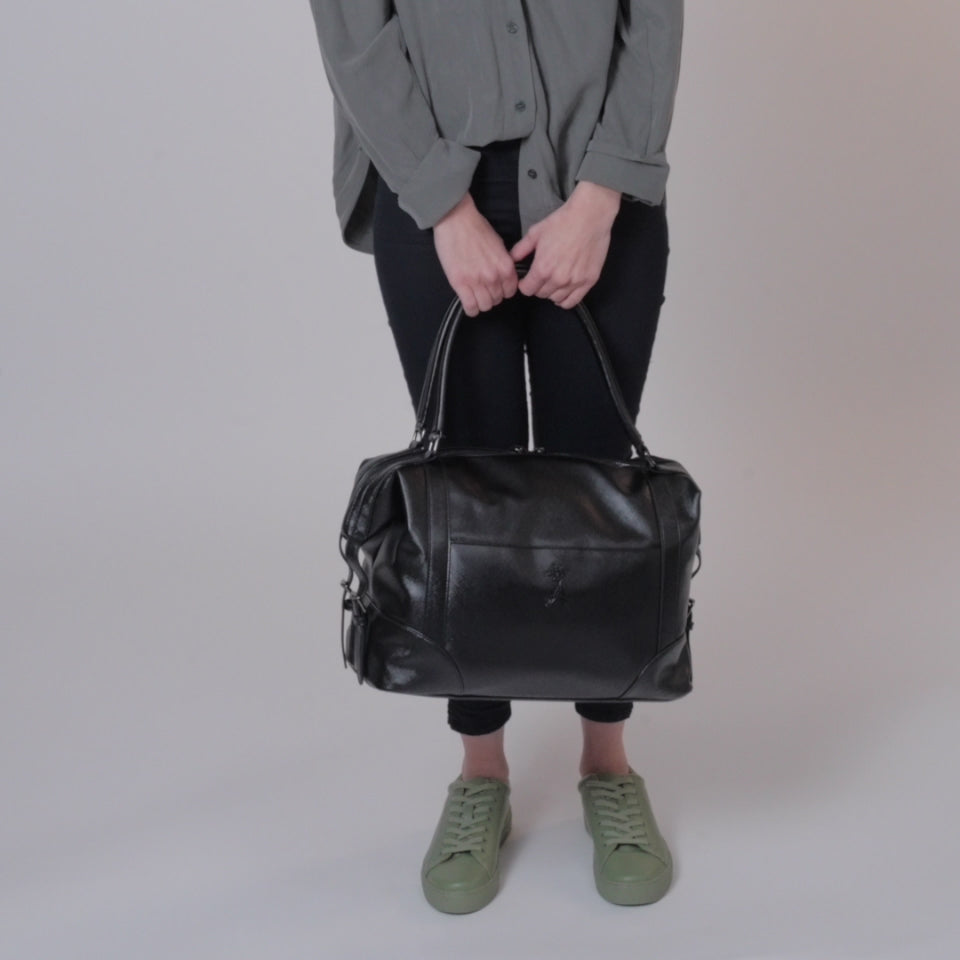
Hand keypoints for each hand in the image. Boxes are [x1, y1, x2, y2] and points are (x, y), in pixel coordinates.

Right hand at [432, 193, 519, 315]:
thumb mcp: (499, 245)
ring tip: (474, 295)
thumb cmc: (476, 228)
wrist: (456, 220)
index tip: (496, 288)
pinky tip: (468, 303)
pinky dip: (470, 309)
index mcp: (505, 266)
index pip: (510, 291)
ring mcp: (477, 281)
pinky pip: (470, 307)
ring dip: (480, 303)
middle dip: (491, 296)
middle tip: (482, 289)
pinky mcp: (460, 284)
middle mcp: (494, 276)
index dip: (503, 291)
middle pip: (497, 300)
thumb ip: (503, 263)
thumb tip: (503, 276)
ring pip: (485, 306)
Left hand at [509, 181, 621, 308]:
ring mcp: (574, 281)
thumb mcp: (536, 233)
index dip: (525, 284)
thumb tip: (512, 260)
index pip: (527, 290)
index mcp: (542, 268)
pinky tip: (563, 291)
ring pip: (556, 299)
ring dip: (552, 292)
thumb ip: (521, 249)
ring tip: (553, 281)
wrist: (590, 215)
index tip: (527, 279)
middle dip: (538, 286)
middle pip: (541, 294)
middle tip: (542, 276)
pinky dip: (565, 300)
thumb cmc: (563, 221)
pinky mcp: (588, 281)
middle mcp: (558, 278)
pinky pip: (572, 301)